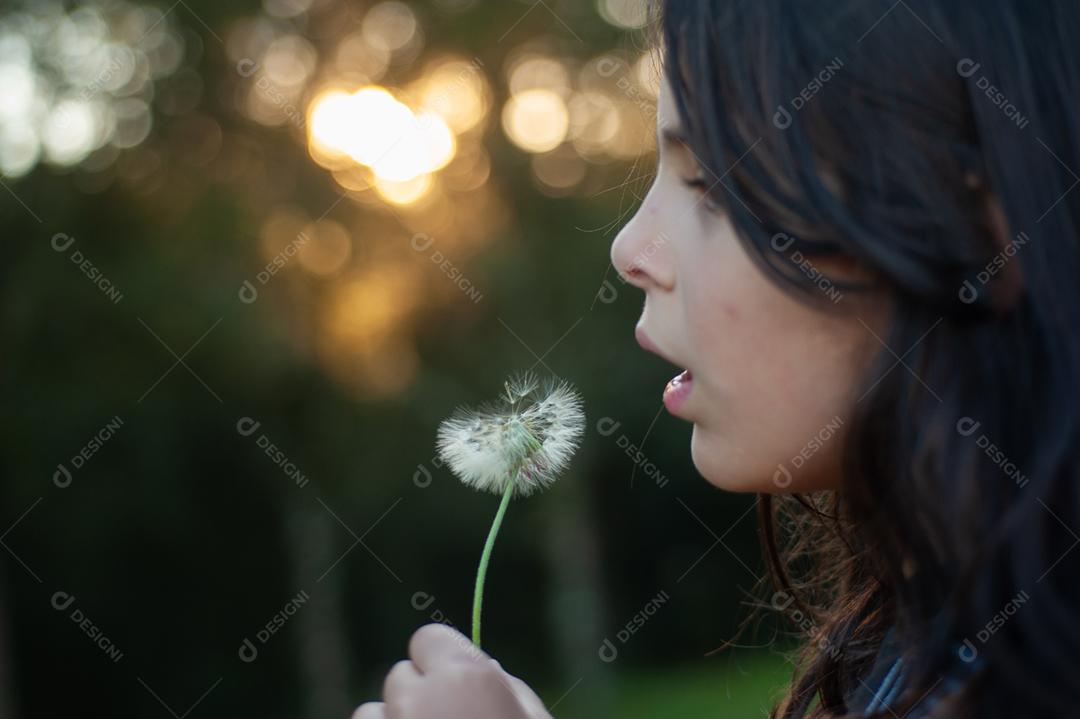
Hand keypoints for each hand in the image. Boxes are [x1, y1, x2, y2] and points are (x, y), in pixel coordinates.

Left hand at [352, 623, 552, 718]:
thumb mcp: (535, 718)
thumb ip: (508, 687)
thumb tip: (487, 667)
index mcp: (466, 677)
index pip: (428, 639)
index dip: (442, 662)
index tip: (457, 685)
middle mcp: (419, 697)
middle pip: (401, 675)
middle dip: (419, 694)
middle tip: (447, 717)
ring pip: (373, 710)